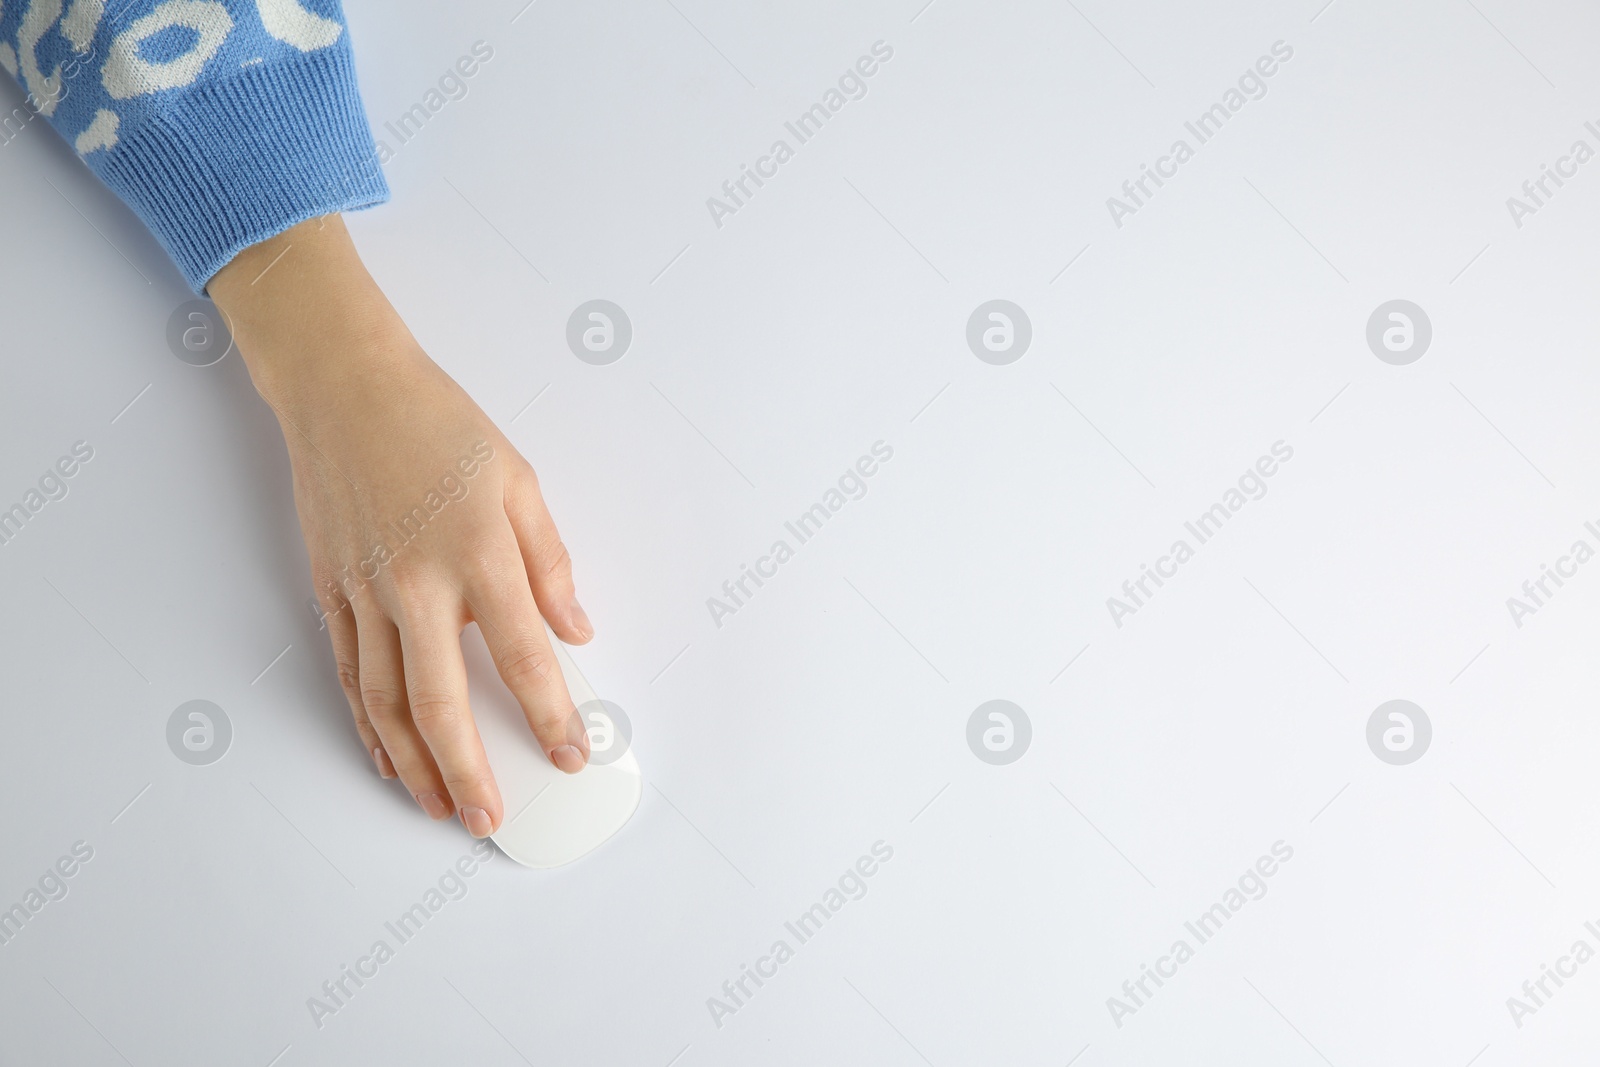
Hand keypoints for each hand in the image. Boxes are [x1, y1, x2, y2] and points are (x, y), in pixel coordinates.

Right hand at [209, 215, 592, 838]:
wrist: (345, 388)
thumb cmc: (441, 428)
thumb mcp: (520, 482)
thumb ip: (550, 563)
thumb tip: (575, 631)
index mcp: (477, 553)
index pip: (522, 655)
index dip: (549, 714)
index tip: (571, 754)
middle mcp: (416, 584)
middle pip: (441, 701)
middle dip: (469, 769)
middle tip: (490, 818)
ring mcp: (365, 592)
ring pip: (385, 700)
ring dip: (414, 763)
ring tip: (440, 806)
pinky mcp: (331, 591)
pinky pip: (350, 673)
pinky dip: (368, 723)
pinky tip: (387, 756)